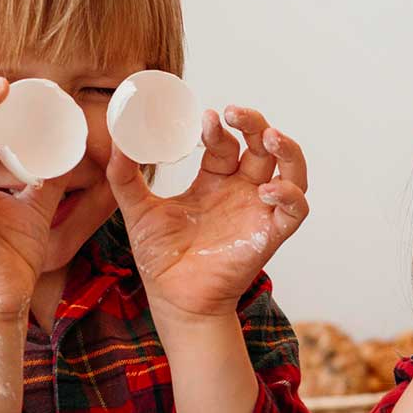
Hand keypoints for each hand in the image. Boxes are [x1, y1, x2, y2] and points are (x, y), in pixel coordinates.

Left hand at [110, 106, 308, 323]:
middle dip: (254, 123)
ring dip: (286, 149)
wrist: (174, 300)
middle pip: (262, 146)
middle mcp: (241, 191)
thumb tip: (116, 138)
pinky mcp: (269, 235)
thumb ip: (125, 175)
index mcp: (215, 181)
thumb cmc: (161, 259)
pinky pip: (295, 210)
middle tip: (235, 112)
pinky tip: (269, 190)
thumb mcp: (138, 209)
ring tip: (270, 136)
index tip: (206, 118)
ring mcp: (258, 211)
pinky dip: (290, 195)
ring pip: (291, 170)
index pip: (225, 143)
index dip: (218, 128)